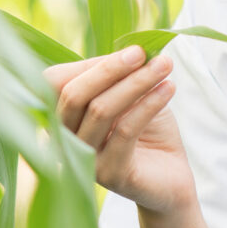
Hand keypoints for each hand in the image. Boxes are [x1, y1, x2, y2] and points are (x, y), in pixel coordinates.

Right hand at [46, 44, 192, 212]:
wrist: (171, 177)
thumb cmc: (147, 130)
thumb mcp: (130, 95)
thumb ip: (117, 75)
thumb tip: (123, 52)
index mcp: (62, 118)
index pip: (54, 83)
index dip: (90, 65)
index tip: (132, 50)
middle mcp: (64, 141)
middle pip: (72, 96)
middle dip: (109, 69)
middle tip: (142, 53)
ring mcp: (84, 161)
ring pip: (100, 110)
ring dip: (136, 82)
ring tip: (164, 66)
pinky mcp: (109, 174)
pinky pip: (125, 131)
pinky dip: (149, 104)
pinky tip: (169, 88)